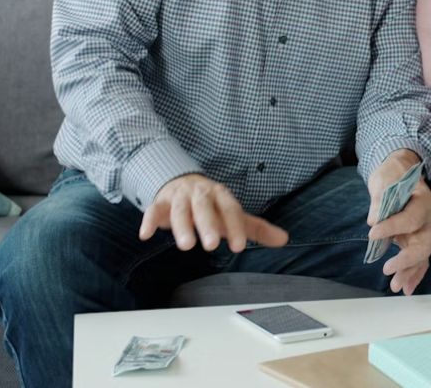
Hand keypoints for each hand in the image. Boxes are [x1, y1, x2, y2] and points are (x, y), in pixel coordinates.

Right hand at [139, 173, 288, 252]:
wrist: (183, 182)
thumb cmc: (212, 205)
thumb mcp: (233, 214)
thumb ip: (257, 228)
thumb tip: (284, 239)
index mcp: (221, 195)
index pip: (230, 209)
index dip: (235, 227)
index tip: (239, 247)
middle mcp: (201, 193)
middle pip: (204, 207)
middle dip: (207, 225)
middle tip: (211, 246)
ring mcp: (180, 196)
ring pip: (180, 209)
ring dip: (182, 226)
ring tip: (186, 245)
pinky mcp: (160, 202)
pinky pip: (153, 210)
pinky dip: (149, 221)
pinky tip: (146, 235)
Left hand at [367, 150, 430, 295]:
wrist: (400, 173)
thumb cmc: (393, 174)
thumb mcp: (385, 179)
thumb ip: (380, 199)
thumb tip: (373, 219)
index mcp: (424, 201)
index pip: (411, 218)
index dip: (392, 227)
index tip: (372, 233)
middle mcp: (428, 219)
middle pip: (424, 244)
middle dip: (407, 260)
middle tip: (388, 269)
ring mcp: (424, 232)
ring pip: (422, 256)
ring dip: (409, 273)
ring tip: (395, 287)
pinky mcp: (416, 240)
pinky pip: (419, 260)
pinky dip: (413, 274)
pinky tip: (406, 289)